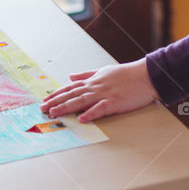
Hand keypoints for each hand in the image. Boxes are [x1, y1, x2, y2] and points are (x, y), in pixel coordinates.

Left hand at [40, 59, 159, 122]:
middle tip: (43, 108)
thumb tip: (70, 76)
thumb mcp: (103, 71)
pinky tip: (81, 118)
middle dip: (56, 102)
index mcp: (93, 80)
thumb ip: (86, 74)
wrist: (146, 75)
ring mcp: (105, 94)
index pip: (70, 87)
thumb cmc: (126, 74)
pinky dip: (90, 113)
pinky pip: (101, 108)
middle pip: (72, 94)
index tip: (45, 100)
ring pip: (81, 101)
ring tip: (54, 113)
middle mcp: (95, 87)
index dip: (57, 94)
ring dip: (66, 107)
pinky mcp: (115, 102)